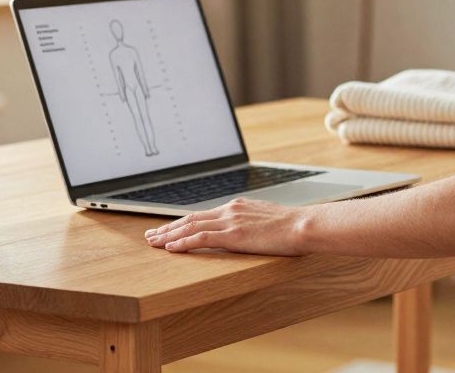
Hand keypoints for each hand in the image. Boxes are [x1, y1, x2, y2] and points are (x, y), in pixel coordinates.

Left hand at [144, 196, 304, 254]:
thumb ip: (252, 224)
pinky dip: (183, 242)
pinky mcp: (233, 234)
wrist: (303, 225)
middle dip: (169, 228)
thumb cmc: (293, 227)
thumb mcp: (268, 221)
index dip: (183, 223)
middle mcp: (231, 210)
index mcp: (238, 206)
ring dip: (169, 235)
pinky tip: (170, 248)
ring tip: (153, 243)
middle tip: (151, 236)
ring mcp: (231, 221)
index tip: (169, 229)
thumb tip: (248, 233)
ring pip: (191, 227)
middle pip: (191, 218)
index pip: (203, 215)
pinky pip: (201, 238)